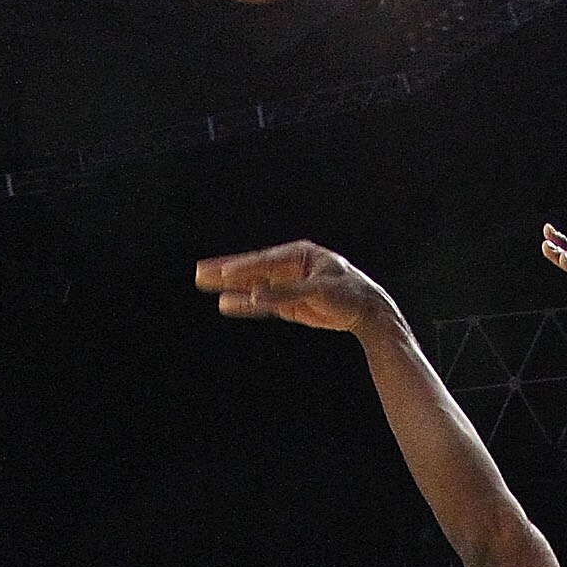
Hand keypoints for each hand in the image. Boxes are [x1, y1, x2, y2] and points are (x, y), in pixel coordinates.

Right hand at [195, 241, 388, 336]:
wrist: (367, 311)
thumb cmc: (349, 295)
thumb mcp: (319, 293)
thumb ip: (287, 295)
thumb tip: (256, 296)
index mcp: (299, 255)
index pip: (264, 262)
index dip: (242, 269)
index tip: (222, 274)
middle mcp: (290, 267)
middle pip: (253, 269)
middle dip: (226, 271)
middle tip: (199, 273)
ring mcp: (288, 285)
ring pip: (254, 285)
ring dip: (231, 287)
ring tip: (204, 284)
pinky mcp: (289, 303)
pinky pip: (262, 303)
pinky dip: (246, 304)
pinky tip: (228, 304)